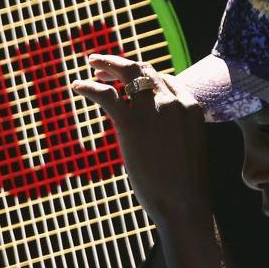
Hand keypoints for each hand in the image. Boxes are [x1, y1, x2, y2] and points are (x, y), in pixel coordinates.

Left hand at [71, 54, 209, 224]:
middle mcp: (173, 100)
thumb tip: (160, 132)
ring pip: (126, 73)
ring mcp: (153, 109)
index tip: (127, 81)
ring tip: (91, 64)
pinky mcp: (131, 122)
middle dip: (122, 64)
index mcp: (190, 105)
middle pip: (144, 69)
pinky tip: (78, 86)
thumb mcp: (188, 146)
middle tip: (102, 67)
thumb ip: (175, 129)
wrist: (185, 203)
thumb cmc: (185, 184)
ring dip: (107, 64)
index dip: (143, 75)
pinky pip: (105, 95)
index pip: (163, 78)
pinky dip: (89, 86)